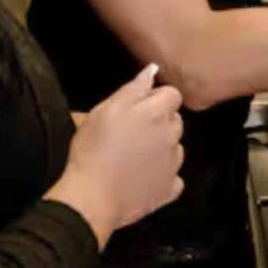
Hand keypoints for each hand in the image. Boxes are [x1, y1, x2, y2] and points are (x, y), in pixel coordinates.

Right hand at [47, 63, 184, 248]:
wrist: (92, 197)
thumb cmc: (93, 149)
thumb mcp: (105, 110)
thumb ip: (133, 88)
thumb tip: (152, 71)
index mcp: (156, 113)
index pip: (172, 94)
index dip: (155, 97)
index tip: (136, 108)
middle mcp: (171, 136)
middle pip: (175, 120)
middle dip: (159, 121)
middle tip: (131, 131)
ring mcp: (172, 165)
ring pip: (174, 147)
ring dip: (161, 147)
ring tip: (133, 156)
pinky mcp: (168, 190)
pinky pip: (174, 178)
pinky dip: (162, 176)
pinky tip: (143, 178)